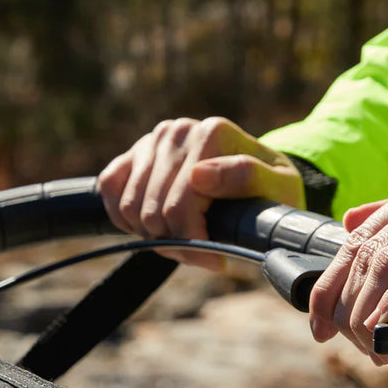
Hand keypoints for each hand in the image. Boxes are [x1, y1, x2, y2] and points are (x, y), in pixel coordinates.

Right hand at [97, 117, 304, 269]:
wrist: (256, 181)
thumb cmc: (270, 189)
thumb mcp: (277, 187)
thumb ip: (246, 177)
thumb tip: (199, 175)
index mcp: (213, 133)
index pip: (181, 204)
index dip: (193, 241)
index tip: (216, 256)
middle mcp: (179, 130)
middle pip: (154, 210)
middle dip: (175, 241)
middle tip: (200, 250)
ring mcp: (153, 140)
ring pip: (130, 205)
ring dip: (152, 234)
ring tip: (182, 237)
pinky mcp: (133, 153)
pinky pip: (109, 188)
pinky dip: (123, 217)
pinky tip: (150, 226)